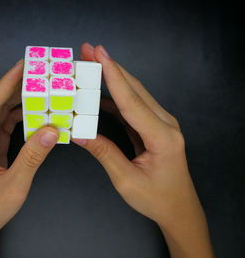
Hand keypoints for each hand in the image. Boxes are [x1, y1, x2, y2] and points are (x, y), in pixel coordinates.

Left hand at [0, 59, 58, 257]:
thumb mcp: (14, 185)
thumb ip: (33, 157)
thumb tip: (52, 129)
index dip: (5, 84)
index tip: (22, 66)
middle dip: (14, 86)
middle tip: (36, 72)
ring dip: (18, 100)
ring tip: (38, 87)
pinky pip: (4, 124)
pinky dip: (19, 116)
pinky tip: (34, 111)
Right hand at [73, 43, 215, 257]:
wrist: (178, 208)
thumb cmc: (156, 198)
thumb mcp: (126, 180)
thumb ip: (104, 152)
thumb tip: (79, 133)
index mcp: (162, 137)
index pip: (132, 101)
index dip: (114, 76)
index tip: (99, 54)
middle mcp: (165, 124)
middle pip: (135, 89)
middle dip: (111, 67)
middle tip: (89, 50)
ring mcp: (161, 124)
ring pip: (134, 94)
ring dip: (113, 78)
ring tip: (91, 66)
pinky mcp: (154, 127)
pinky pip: (133, 107)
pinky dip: (116, 97)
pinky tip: (100, 94)